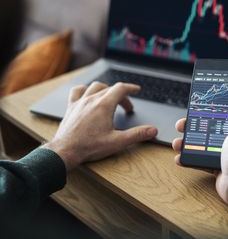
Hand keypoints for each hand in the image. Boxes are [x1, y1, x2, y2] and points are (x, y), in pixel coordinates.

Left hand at [42, 82, 157, 170]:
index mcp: (104, 105)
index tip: (137, 90)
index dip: (131, 88)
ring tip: (110, 97)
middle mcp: (92, 100)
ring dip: (105, 89)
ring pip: (95, 87)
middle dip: (121, 96)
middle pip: (110, 89)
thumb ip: (137, 135)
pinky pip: (77, 91)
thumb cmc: (89, 147)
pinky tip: (87, 94)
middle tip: (127, 107)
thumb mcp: (117, 142)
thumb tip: (152, 131)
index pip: (121, 88)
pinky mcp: (71, 107)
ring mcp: (80, 102)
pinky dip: (85, 89)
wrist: (65, 151)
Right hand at [172, 92, 227, 212]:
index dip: (209, 110)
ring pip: (201, 143)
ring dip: (187, 142)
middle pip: (208, 128)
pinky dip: (189, 158)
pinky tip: (180, 157)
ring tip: (177, 143)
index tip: (197, 107)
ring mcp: (223, 153)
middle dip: (192, 126)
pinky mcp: (216, 165)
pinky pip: (199, 159)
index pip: (223, 115)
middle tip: (181, 125)